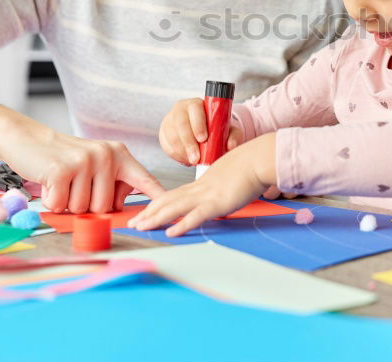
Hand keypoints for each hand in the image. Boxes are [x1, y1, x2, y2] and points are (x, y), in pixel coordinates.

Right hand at [0, 128, 165, 213]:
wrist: (27, 139)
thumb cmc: (63, 160)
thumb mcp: (95, 166)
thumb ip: (112, 184)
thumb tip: (124, 210)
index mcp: (119, 155)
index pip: (144, 180)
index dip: (158, 198)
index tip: (172, 211)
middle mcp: (107, 156)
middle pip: (104, 208)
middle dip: (86, 206)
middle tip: (74, 185)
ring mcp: (85, 161)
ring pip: (83, 209)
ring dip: (68, 203)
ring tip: (63, 182)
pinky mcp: (62, 170)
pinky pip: (61, 205)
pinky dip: (51, 201)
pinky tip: (49, 182)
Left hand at [128, 133, 276, 235]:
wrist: (259, 159)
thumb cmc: (249, 168)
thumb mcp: (228, 179)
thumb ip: (219, 189)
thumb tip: (217, 198)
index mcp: (201, 184)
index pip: (173, 195)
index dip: (156, 204)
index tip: (144, 212)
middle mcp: (199, 189)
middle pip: (167, 201)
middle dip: (148, 213)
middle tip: (133, 223)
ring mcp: (207, 195)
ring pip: (175, 208)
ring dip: (156, 218)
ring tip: (141, 227)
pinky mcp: (217, 203)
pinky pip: (195, 216)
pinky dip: (181, 225)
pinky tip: (170, 233)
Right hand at [158, 97, 243, 165]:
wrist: (204, 129)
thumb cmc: (216, 127)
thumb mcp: (228, 128)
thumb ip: (233, 135)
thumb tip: (231, 145)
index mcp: (196, 104)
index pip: (195, 110)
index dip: (198, 124)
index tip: (203, 139)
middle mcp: (180, 109)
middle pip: (180, 124)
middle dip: (188, 143)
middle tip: (196, 158)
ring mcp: (169, 120)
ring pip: (172, 137)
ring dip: (182, 152)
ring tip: (193, 161)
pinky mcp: (163, 133)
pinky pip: (166, 146)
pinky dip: (177, 156)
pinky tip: (186, 160)